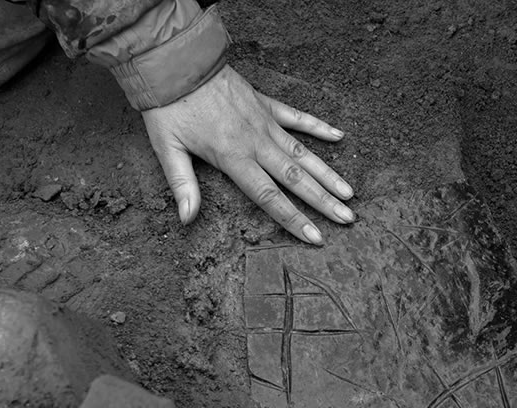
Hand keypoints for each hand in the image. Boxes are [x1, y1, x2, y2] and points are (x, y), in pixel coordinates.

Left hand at [141, 65, 354, 244]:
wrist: (177, 62)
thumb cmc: (169, 107)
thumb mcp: (167, 148)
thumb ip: (182, 185)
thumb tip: (187, 219)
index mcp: (234, 157)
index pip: (270, 197)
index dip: (294, 219)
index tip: (315, 237)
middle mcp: (256, 142)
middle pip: (296, 179)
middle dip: (324, 202)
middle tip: (348, 219)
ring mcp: (265, 122)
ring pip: (303, 153)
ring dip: (328, 174)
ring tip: (349, 193)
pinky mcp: (266, 104)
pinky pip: (298, 118)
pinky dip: (319, 127)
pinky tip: (340, 136)